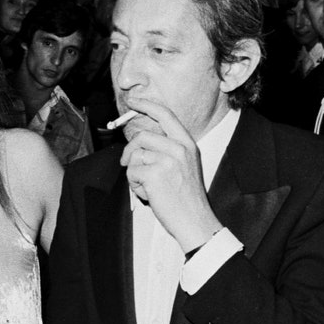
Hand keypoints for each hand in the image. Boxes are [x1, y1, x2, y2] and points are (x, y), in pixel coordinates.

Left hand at [118, 97, 221, 251]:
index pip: (165, 115)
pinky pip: (132, 172)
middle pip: (142, 136)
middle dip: (129, 152)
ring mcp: (167, 160)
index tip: (132, 101)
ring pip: (134, 156)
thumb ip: (168, 151)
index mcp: (187, 144)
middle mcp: (179, 148)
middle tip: (127, 165)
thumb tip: (140, 144)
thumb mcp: (184, 167)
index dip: (146, 105)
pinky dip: (134, 186)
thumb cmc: (187, 198)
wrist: (195, 221)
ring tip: (147, 187)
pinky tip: (147, 194)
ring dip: (134, 174)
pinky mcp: (155, 174)